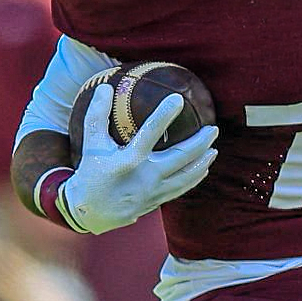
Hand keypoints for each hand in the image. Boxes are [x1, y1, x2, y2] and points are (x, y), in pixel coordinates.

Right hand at [62, 83, 218, 233]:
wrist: (88, 212)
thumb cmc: (91, 173)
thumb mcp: (91, 144)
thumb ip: (97, 116)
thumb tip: (103, 88)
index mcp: (128, 160)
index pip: (150, 133)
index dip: (164, 115)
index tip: (178, 98)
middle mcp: (144, 177)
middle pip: (180, 157)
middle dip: (200, 143)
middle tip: (214, 129)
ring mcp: (152, 192)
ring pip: (185, 177)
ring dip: (202, 162)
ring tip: (214, 149)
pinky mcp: (155, 202)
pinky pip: (179, 189)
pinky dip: (193, 178)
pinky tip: (202, 169)